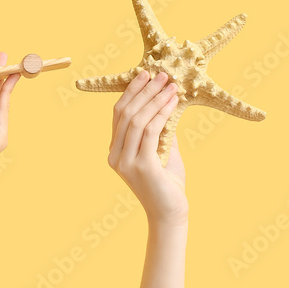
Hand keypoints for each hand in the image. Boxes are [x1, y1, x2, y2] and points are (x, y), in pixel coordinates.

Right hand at [108, 71, 186, 225]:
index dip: (131, 92)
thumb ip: (159, 130)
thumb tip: (165, 103)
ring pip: (137, 120)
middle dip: (144, 90)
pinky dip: (162, 113)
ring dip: (155, 98)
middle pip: (125, 114)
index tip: (145, 74)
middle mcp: (115, 156)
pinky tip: (173, 102)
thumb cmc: (167, 184)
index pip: (119, 114)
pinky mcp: (141, 166)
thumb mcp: (162, 151)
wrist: (171, 213)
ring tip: (171, 85)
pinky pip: (151, 132)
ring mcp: (126, 162)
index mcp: (115, 151)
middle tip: (160, 74)